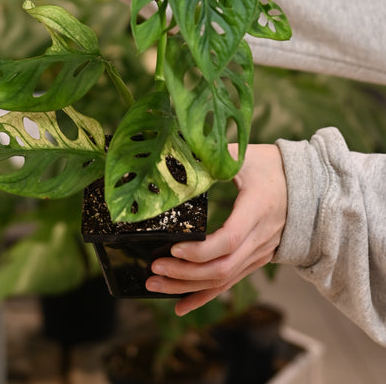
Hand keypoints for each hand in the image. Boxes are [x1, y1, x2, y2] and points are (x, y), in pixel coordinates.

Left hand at [146, 143, 287, 315]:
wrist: (308, 186)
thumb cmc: (272, 167)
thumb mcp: (244, 157)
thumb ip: (214, 158)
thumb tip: (180, 158)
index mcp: (257, 209)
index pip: (229, 240)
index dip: (201, 250)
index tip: (173, 248)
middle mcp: (259, 238)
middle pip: (222, 267)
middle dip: (185, 273)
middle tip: (154, 269)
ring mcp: (258, 252)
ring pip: (223, 279)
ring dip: (188, 287)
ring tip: (155, 285)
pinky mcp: (254, 259)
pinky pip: (229, 282)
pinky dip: (204, 295)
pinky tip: (181, 305)